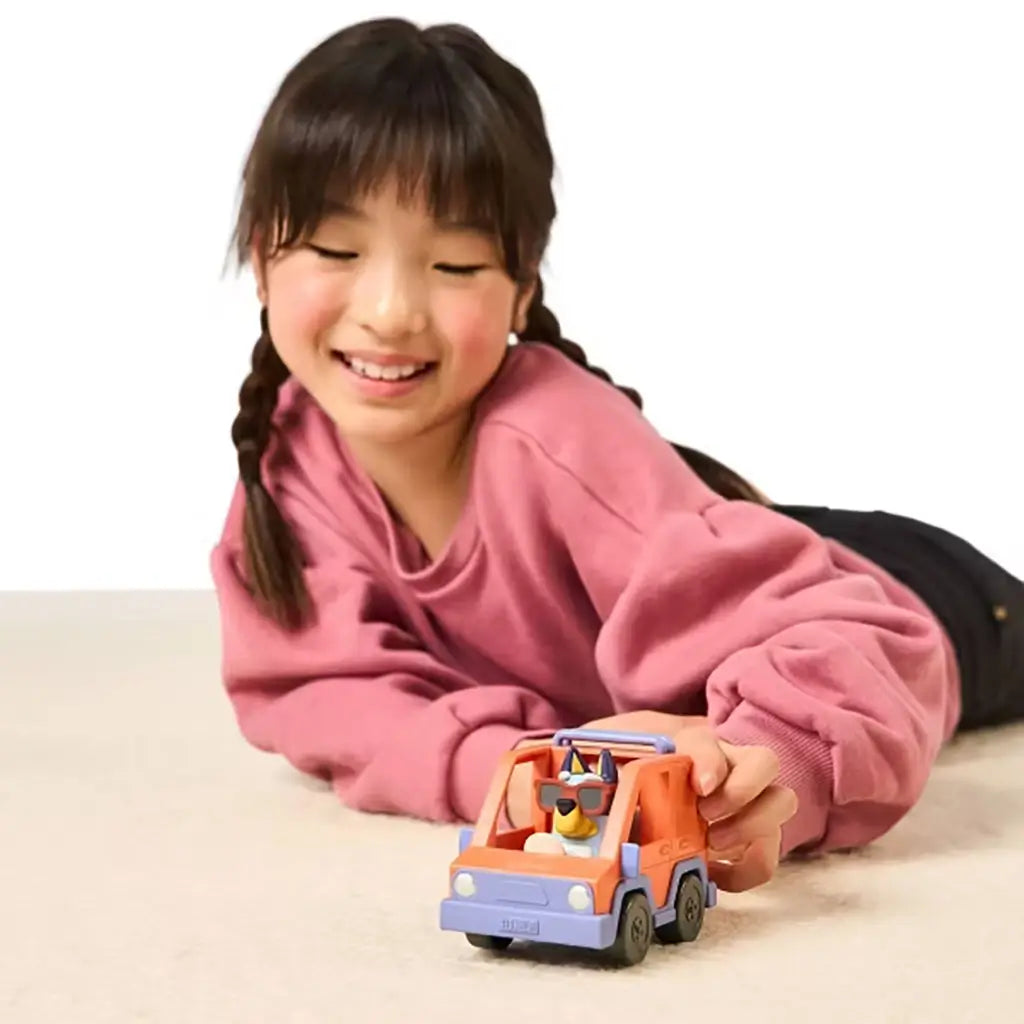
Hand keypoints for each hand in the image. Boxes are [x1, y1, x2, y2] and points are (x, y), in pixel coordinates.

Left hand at [581, 711, 797, 891]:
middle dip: (742, 793)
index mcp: (684, 739)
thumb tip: (560, 786)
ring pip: (780, 801)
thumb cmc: (611, 759)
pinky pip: (768, 851)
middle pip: (765, 762)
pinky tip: (713, 873)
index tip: (700, 788)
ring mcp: (741, 798)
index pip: (708, 740)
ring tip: (711, 844)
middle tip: (706, 819)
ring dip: (753, 826)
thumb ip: (582, 763)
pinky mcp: (747, 834)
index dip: (710, 761)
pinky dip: (747, 868)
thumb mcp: (593, 754)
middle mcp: (723, 762)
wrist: (624, 776)